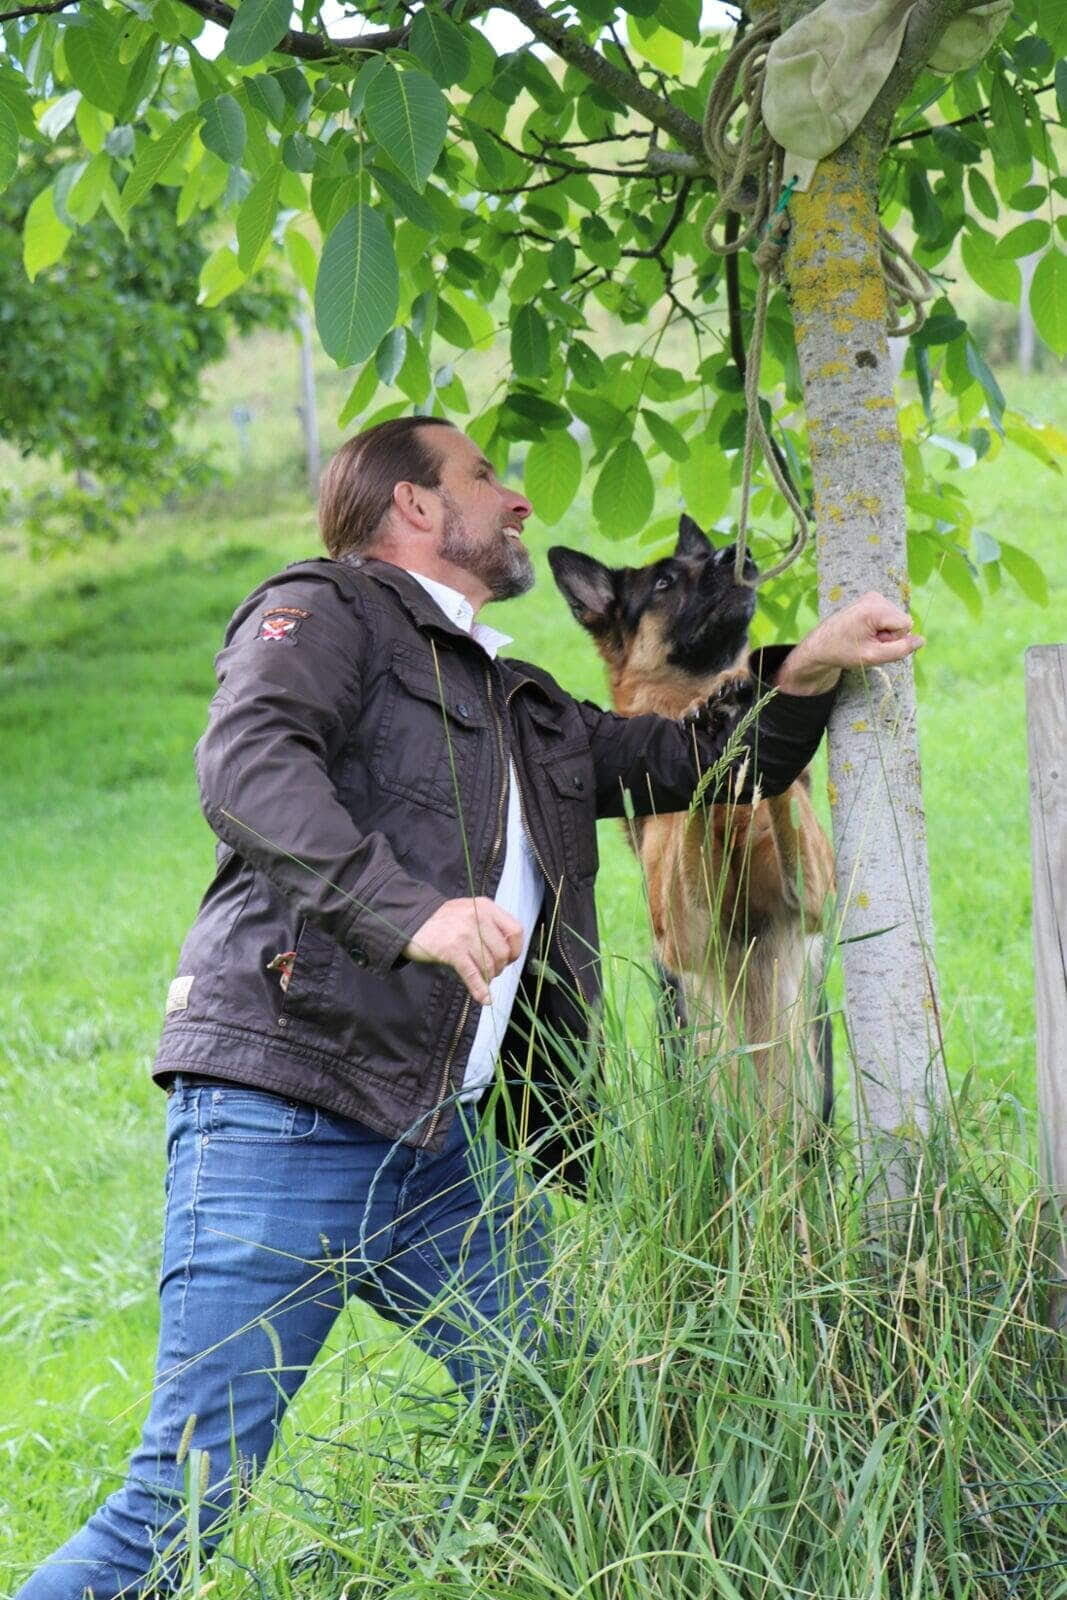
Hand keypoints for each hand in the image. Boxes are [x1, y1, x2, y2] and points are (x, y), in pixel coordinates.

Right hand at [403, 897, 524, 1004]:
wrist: (411, 920)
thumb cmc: (442, 919)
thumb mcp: (469, 911)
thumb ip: (489, 925)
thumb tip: (508, 953)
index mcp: (486, 907)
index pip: (515, 931)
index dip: (515, 950)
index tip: (509, 959)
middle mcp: (478, 918)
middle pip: (502, 952)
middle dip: (499, 967)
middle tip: (490, 971)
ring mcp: (465, 934)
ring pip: (489, 964)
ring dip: (487, 977)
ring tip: (481, 978)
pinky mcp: (452, 950)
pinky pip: (473, 974)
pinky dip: (480, 989)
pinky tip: (483, 998)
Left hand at [774, 592, 924, 695]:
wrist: (821, 644)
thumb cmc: (844, 652)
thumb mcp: (873, 657)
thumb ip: (900, 650)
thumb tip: (922, 640)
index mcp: (873, 609)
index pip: (906, 624)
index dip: (894, 639)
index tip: (874, 643)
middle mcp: (874, 597)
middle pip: (902, 620)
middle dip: (890, 635)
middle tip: (868, 641)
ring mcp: (873, 596)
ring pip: (897, 618)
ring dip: (885, 631)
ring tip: (864, 636)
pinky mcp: (871, 598)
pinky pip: (890, 615)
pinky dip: (881, 625)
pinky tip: (865, 630)